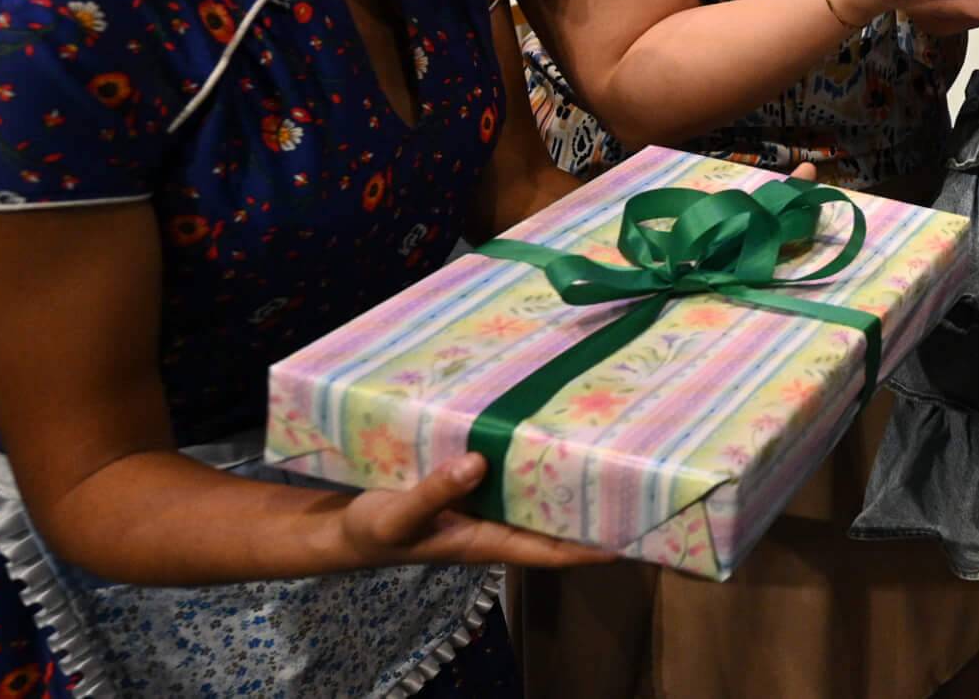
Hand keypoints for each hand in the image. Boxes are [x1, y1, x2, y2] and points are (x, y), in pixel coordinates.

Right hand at [335, 452, 618, 569]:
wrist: (341, 529)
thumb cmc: (373, 531)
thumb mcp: (400, 515)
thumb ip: (435, 492)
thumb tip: (478, 464)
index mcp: (487, 541)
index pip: (552, 551)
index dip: (593, 547)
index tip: (634, 534)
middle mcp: (495, 523)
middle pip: (554, 521)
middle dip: (592, 506)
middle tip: (637, 476)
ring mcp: (484, 504)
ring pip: (536, 494)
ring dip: (566, 478)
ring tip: (608, 443)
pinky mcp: (469, 484)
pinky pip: (509, 473)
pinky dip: (530, 458)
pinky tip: (545, 428)